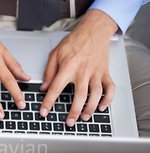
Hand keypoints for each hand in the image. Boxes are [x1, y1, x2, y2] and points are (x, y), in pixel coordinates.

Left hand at [39, 9, 118, 126]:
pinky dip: (108, 98)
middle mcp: (83, 71)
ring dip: (90, 108)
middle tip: (69, 122)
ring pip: (95, 94)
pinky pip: (110, 87)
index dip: (48, 102)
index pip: (55, 88)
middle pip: (79, 95)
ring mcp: (96, 72)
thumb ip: (48, 72)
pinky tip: (101, 106)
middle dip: (74, 111)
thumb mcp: (55, 54)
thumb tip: (43, 88)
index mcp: (68, 67)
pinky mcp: (105, 72)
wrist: (93, 30)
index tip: (44, 112)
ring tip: (84, 118)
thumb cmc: (74, 41)